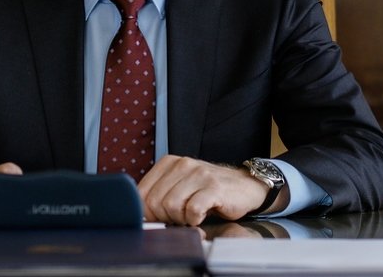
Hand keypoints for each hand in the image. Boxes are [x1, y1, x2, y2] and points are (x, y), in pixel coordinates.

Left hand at [137, 155, 276, 225]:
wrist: (244, 186)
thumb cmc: (208, 190)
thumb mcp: (180, 186)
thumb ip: (158, 195)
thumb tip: (137, 215)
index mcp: (169, 163)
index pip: (142, 192)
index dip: (147, 212)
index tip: (159, 218)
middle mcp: (182, 164)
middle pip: (155, 202)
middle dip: (165, 217)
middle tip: (180, 217)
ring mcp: (199, 174)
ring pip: (172, 206)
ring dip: (181, 219)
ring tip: (192, 215)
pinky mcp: (213, 187)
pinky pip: (192, 211)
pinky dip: (195, 220)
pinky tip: (202, 216)